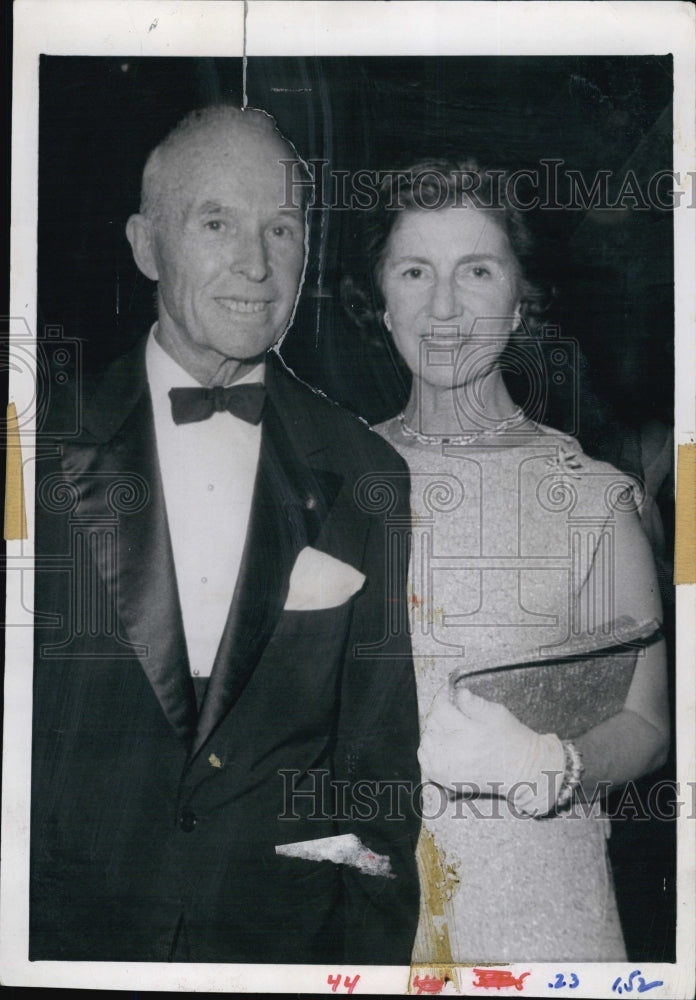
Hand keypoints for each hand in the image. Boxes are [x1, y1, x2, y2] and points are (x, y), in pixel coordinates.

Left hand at [418, 686, 564, 815]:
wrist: (521, 770)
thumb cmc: (511, 740)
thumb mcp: (498, 714)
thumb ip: (475, 703)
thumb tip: (458, 693)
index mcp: (469, 733)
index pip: (441, 709)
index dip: (441, 698)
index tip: (447, 694)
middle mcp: (456, 752)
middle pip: (431, 724)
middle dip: (437, 713)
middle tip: (449, 709)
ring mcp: (449, 768)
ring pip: (426, 741)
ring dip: (432, 730)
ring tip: (446, 726)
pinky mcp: (446, 779)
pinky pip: (425, 760)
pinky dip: (427, 749)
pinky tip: (440, 743)